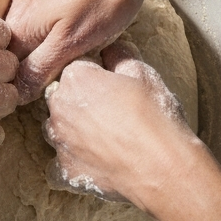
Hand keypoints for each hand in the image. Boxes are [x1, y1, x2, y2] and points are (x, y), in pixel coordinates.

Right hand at [5, 0, 155, 103]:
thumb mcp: (74, 43)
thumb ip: (41, 67)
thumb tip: (17, 91)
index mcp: (21, 26)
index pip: (8, 65)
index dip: (24, 80)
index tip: (48, 84)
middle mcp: (16, 4)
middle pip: (15, 43)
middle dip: (33, 57)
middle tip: (66, 59)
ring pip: (27, 20)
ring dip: (41, 33)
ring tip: (72, 35)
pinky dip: (50, 11)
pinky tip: (73, 10)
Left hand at [42, 40, 192, 205]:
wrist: (161, 168)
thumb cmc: (155, 117)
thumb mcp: (144, 73)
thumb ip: (121, 55)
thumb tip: (112, 49)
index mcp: (75, 78)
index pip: (77, 68)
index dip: (98, 76)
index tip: (114, 87)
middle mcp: (59, 108)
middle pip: (64, 98)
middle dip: (82, 102)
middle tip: (114, 112)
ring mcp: (60, 142)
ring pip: (60, 129)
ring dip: (76, 130)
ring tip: (108, 137)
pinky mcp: (65, 170)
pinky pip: (64, 161)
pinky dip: (77, 160)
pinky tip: (98, 160)